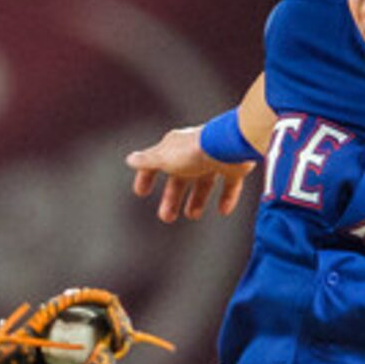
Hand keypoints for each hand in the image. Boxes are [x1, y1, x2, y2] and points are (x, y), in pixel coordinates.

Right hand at [127, 126, 254, 224]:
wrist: (227, 146)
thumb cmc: (192, 151)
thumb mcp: (164, 158)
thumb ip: (147, 161)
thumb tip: (130, 159)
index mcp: (175, 149)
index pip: (156, 162)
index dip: (146, 176)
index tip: (141, 192)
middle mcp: (194, 154)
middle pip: (180, 178)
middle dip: (172, 198)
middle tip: (166, 217)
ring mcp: (215, 159)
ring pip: (204, 182)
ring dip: (197, 200)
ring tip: (192, 215)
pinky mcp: (234, 167)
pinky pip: (229, 185)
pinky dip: (226, 198)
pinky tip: (222, 211)